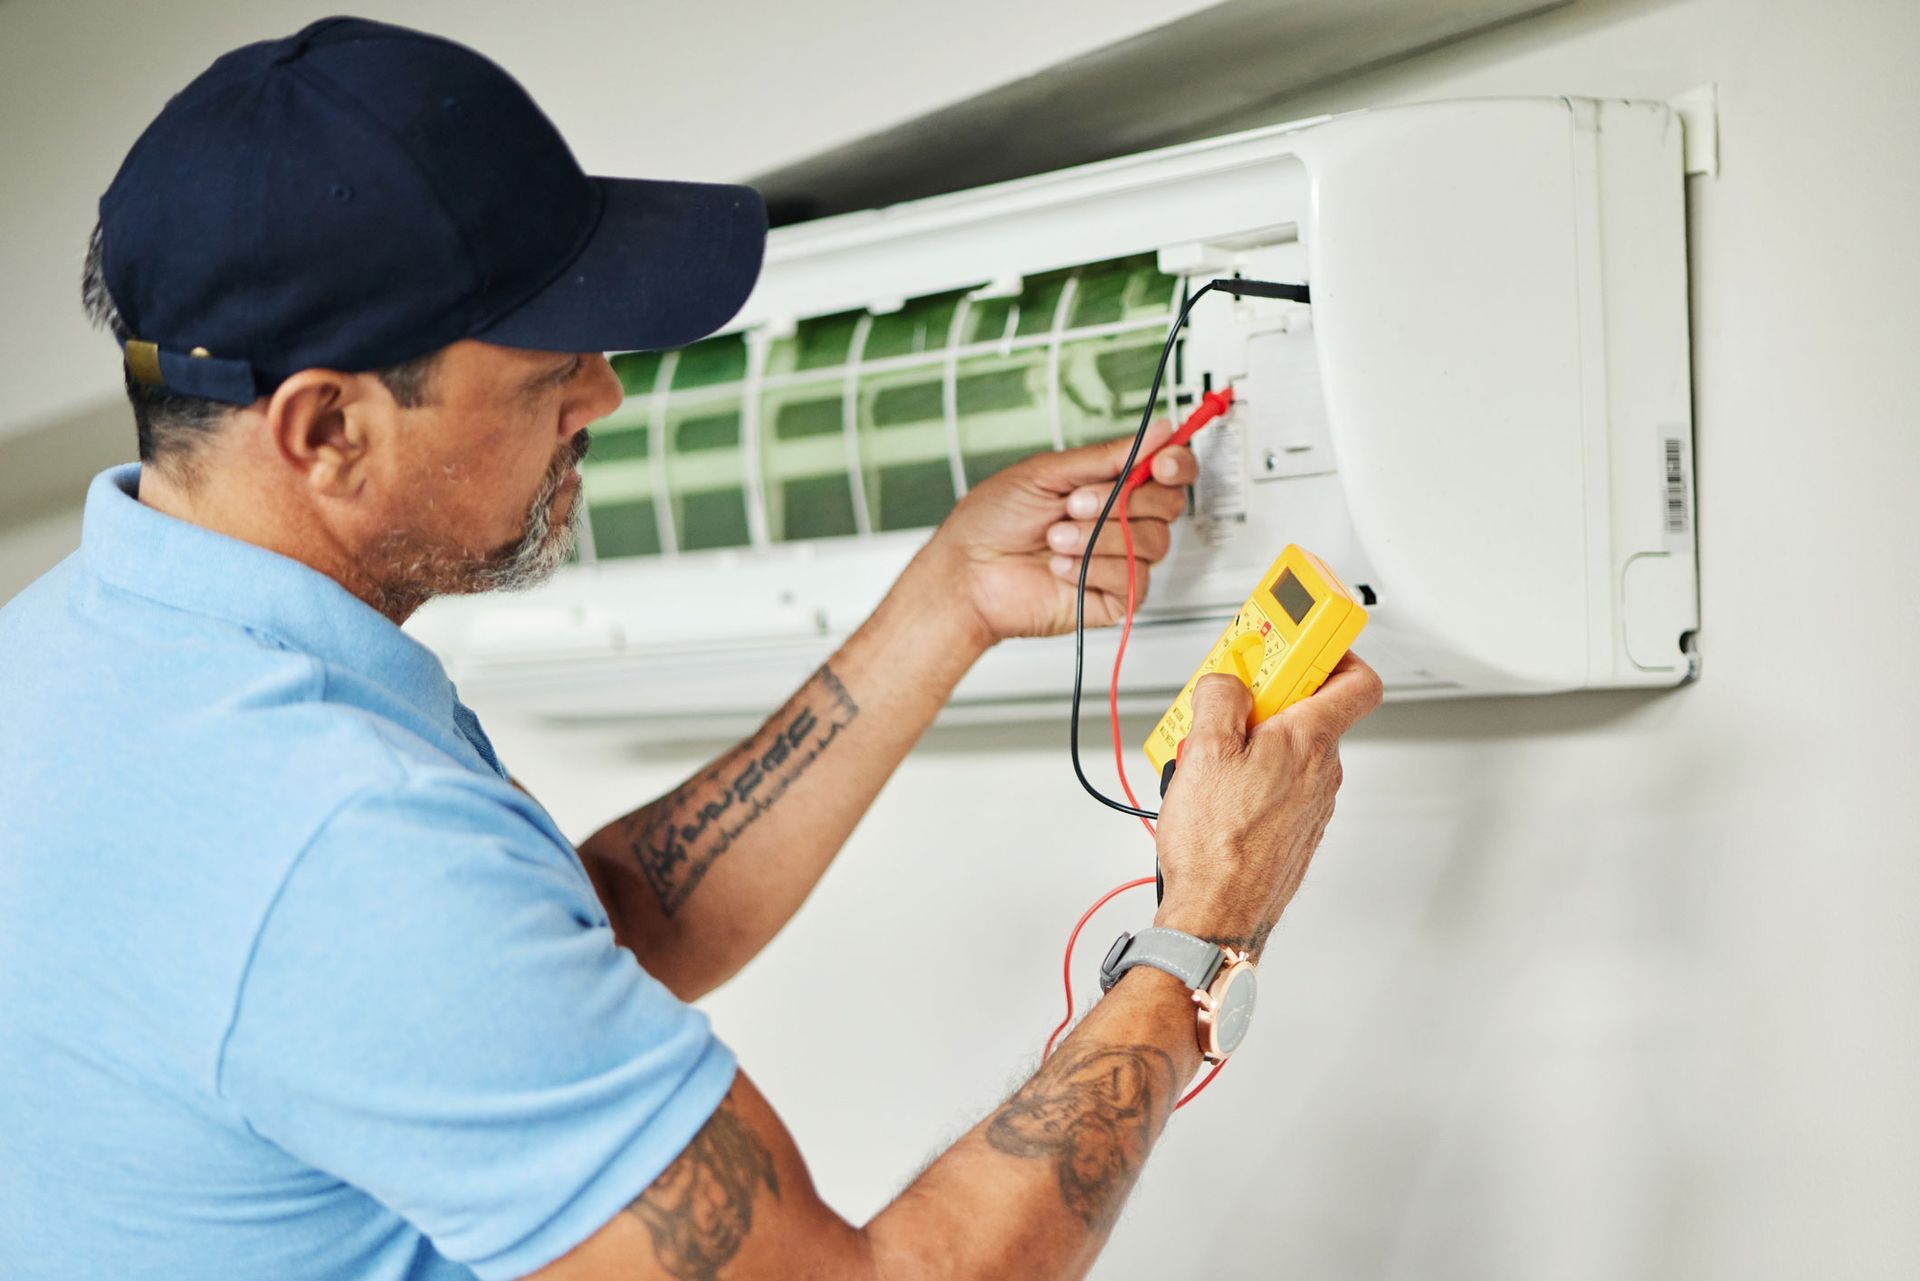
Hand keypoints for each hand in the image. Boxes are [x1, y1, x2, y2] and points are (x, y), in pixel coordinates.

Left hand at [920, 422, 1199, 645]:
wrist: (967, 573)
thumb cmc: (991, 522)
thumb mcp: (1046, 472)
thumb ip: (1107, 456)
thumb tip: (1157, 432)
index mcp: (1108, 485)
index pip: (1169, 471)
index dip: (1176, 464)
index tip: (1161, 462)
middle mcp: (1119, 520)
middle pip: (1168, 504)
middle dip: (1121, 501)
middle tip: (1074, 504)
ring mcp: (1118, 558)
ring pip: (1152, 541)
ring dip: (1098, 536)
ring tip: (1055, 537)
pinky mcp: (1113, 597)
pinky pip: (1133, 579)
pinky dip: (1093, 568)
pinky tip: (1060, 567)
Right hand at [1150, 654, 1383, 957]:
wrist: (1217, 916)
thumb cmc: (1217, 849)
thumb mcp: (1204, 751)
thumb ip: (1221, 697)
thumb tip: (1227, 680)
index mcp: (1309, 742)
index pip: (1356, 677)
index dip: (1330, 649)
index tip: (1296, 637)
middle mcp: (1322, 772)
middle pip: (1310, 709)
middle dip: (1266, 697)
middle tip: (1227, 700)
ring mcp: (1312, 804)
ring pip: (1290, 749)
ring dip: (1252, 740)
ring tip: (1207, 755)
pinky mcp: (1295, 830)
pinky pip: (1279, 783)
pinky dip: (1250, 776)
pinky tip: (1214, 791)